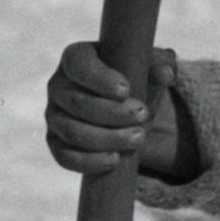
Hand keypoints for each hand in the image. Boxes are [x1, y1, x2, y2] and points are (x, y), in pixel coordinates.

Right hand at [43, 41, 186, 177]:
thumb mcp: (149, 70)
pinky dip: (90, 162)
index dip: (100, 79)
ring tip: (138, 138)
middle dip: (112, 113)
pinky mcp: (56, 144)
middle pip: (77, 102)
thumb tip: (166, 72)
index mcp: (76, 58)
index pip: (78, 65)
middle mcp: (57, 86)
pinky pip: (65, 157)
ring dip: (107, 138)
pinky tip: (115, 159)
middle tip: (143, 115)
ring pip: (73, 132)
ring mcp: (54, 116)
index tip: (126, 90)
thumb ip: (160, 64)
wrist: (127, 114)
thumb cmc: (134, 82)